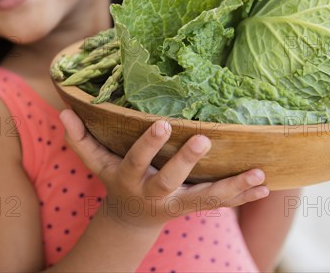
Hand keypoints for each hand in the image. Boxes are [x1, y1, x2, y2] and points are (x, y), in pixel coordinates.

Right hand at [59, 109, 269, 229]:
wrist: (131, 219)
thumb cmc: (115, 180)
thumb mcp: (95, 162)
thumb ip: (80, 139)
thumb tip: (63, 110)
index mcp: (129, 178)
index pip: (136, 161)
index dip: (148, 145)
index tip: (161, 124)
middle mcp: (154, 193)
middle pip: (170, 180)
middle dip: (186, 163)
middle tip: (205, 141)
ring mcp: (177, 204)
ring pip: (205, 200)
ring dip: (232, 188)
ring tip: (258, 175)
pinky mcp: (195, 208)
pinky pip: (220, 205)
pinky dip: (242, 197)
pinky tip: (266, 186)